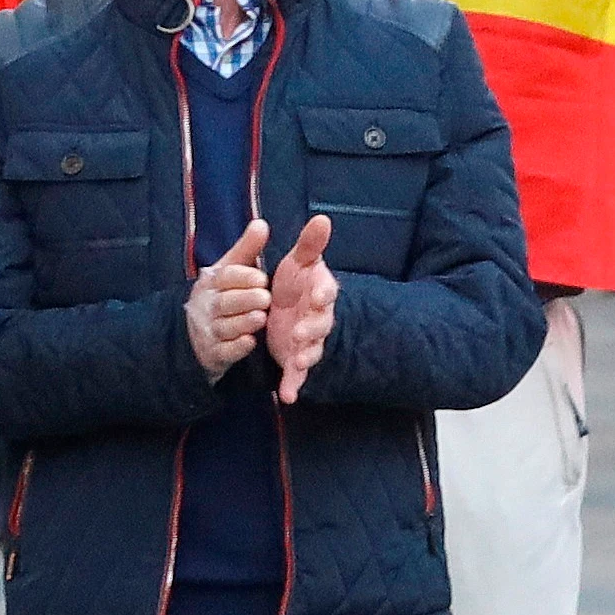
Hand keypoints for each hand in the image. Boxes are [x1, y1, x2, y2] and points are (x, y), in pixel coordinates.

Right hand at [187, 218, 276, 377]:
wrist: (196, 333)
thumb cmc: (221, 295)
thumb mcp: (231, 270)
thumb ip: (247, 249)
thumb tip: (261, 223)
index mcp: (212, 282)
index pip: (224, 277)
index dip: (242, 277)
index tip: (262, 278)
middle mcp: (207, 305)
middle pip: (224, 302)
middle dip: (244, 299)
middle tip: (265, 298)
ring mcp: (208, 330)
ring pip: (225, 327)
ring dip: (243, 323)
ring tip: (260, 318)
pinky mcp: (214, 353)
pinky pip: (224, 351)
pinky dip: (236, 348)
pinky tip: (250, 343)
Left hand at [262, 211, 338, 403]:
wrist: (289, 309)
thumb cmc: (295, 283)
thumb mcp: (300, 261)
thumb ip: (311, 244)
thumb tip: (322, 218)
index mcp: (319, 293)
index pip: (326, 292)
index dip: (323, 294)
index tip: (317, 294)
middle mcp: (318, 318)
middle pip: (321, 324)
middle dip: (313, 329)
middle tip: (301, 332)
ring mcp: (308, 340)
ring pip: (311, 350)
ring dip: (306, 358)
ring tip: (297, 362)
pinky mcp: (296, 357)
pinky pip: (297, 374)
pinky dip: (294, 385)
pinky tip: (287, 397)